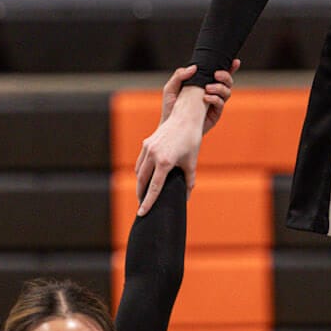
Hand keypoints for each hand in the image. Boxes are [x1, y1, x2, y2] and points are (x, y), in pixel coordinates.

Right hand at [136, 76, 208, 214]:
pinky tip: (144, 178)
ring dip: (139, 183)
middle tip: (141, 206)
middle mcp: (153, 154)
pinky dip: (140, 171)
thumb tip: (186, 198)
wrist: (186, 118)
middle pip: (142, 181)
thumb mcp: (191, 163)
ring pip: (138, 171)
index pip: (154, 187)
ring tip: (142, 194)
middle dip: (140, 195)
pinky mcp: (147, 143)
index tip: (142, 213)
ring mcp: (148, 148)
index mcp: (165, 162)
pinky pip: (140, 162)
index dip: (148, 202)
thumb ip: (188, 182)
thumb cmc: (191, 140)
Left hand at [157, 59, 238, 136]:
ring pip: (227, 92)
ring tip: (208, 88)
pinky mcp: (214, 115)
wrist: (171, 127)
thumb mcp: (171, 88)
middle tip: (216, 75)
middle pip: (227, 82)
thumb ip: (180, 75)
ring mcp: (214, 104)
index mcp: (203, 84)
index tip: (235, 62)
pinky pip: (221, 104)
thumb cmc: (170, 107)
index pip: (219, 75)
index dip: (230, 68)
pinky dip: (216, 99)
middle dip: (226, 76)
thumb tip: (194, 67)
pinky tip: (206, 98)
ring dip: (220, 87)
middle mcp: (212, 93)